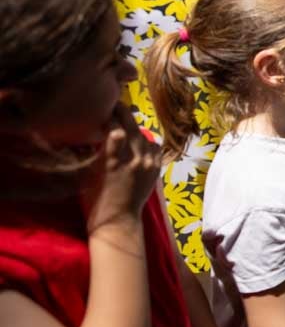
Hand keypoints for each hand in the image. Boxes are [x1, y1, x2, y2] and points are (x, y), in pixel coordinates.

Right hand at [84, 103, 161, 231]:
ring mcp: (147, 164)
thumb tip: (94, 132)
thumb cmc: (95, 199)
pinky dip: (147, 141)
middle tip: (115, 106)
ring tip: (125, 124)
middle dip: (123, 113)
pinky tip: (139, 142)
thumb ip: (94, 152)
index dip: (109, 117)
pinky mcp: (155, 169)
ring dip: (134, 128)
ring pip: (144, 135)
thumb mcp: (88, 174)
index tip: (103, 110)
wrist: (118, 221)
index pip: (116, 129)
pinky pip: (154, 146)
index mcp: (113, 161)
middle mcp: (133, 160)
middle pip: (132, 127)